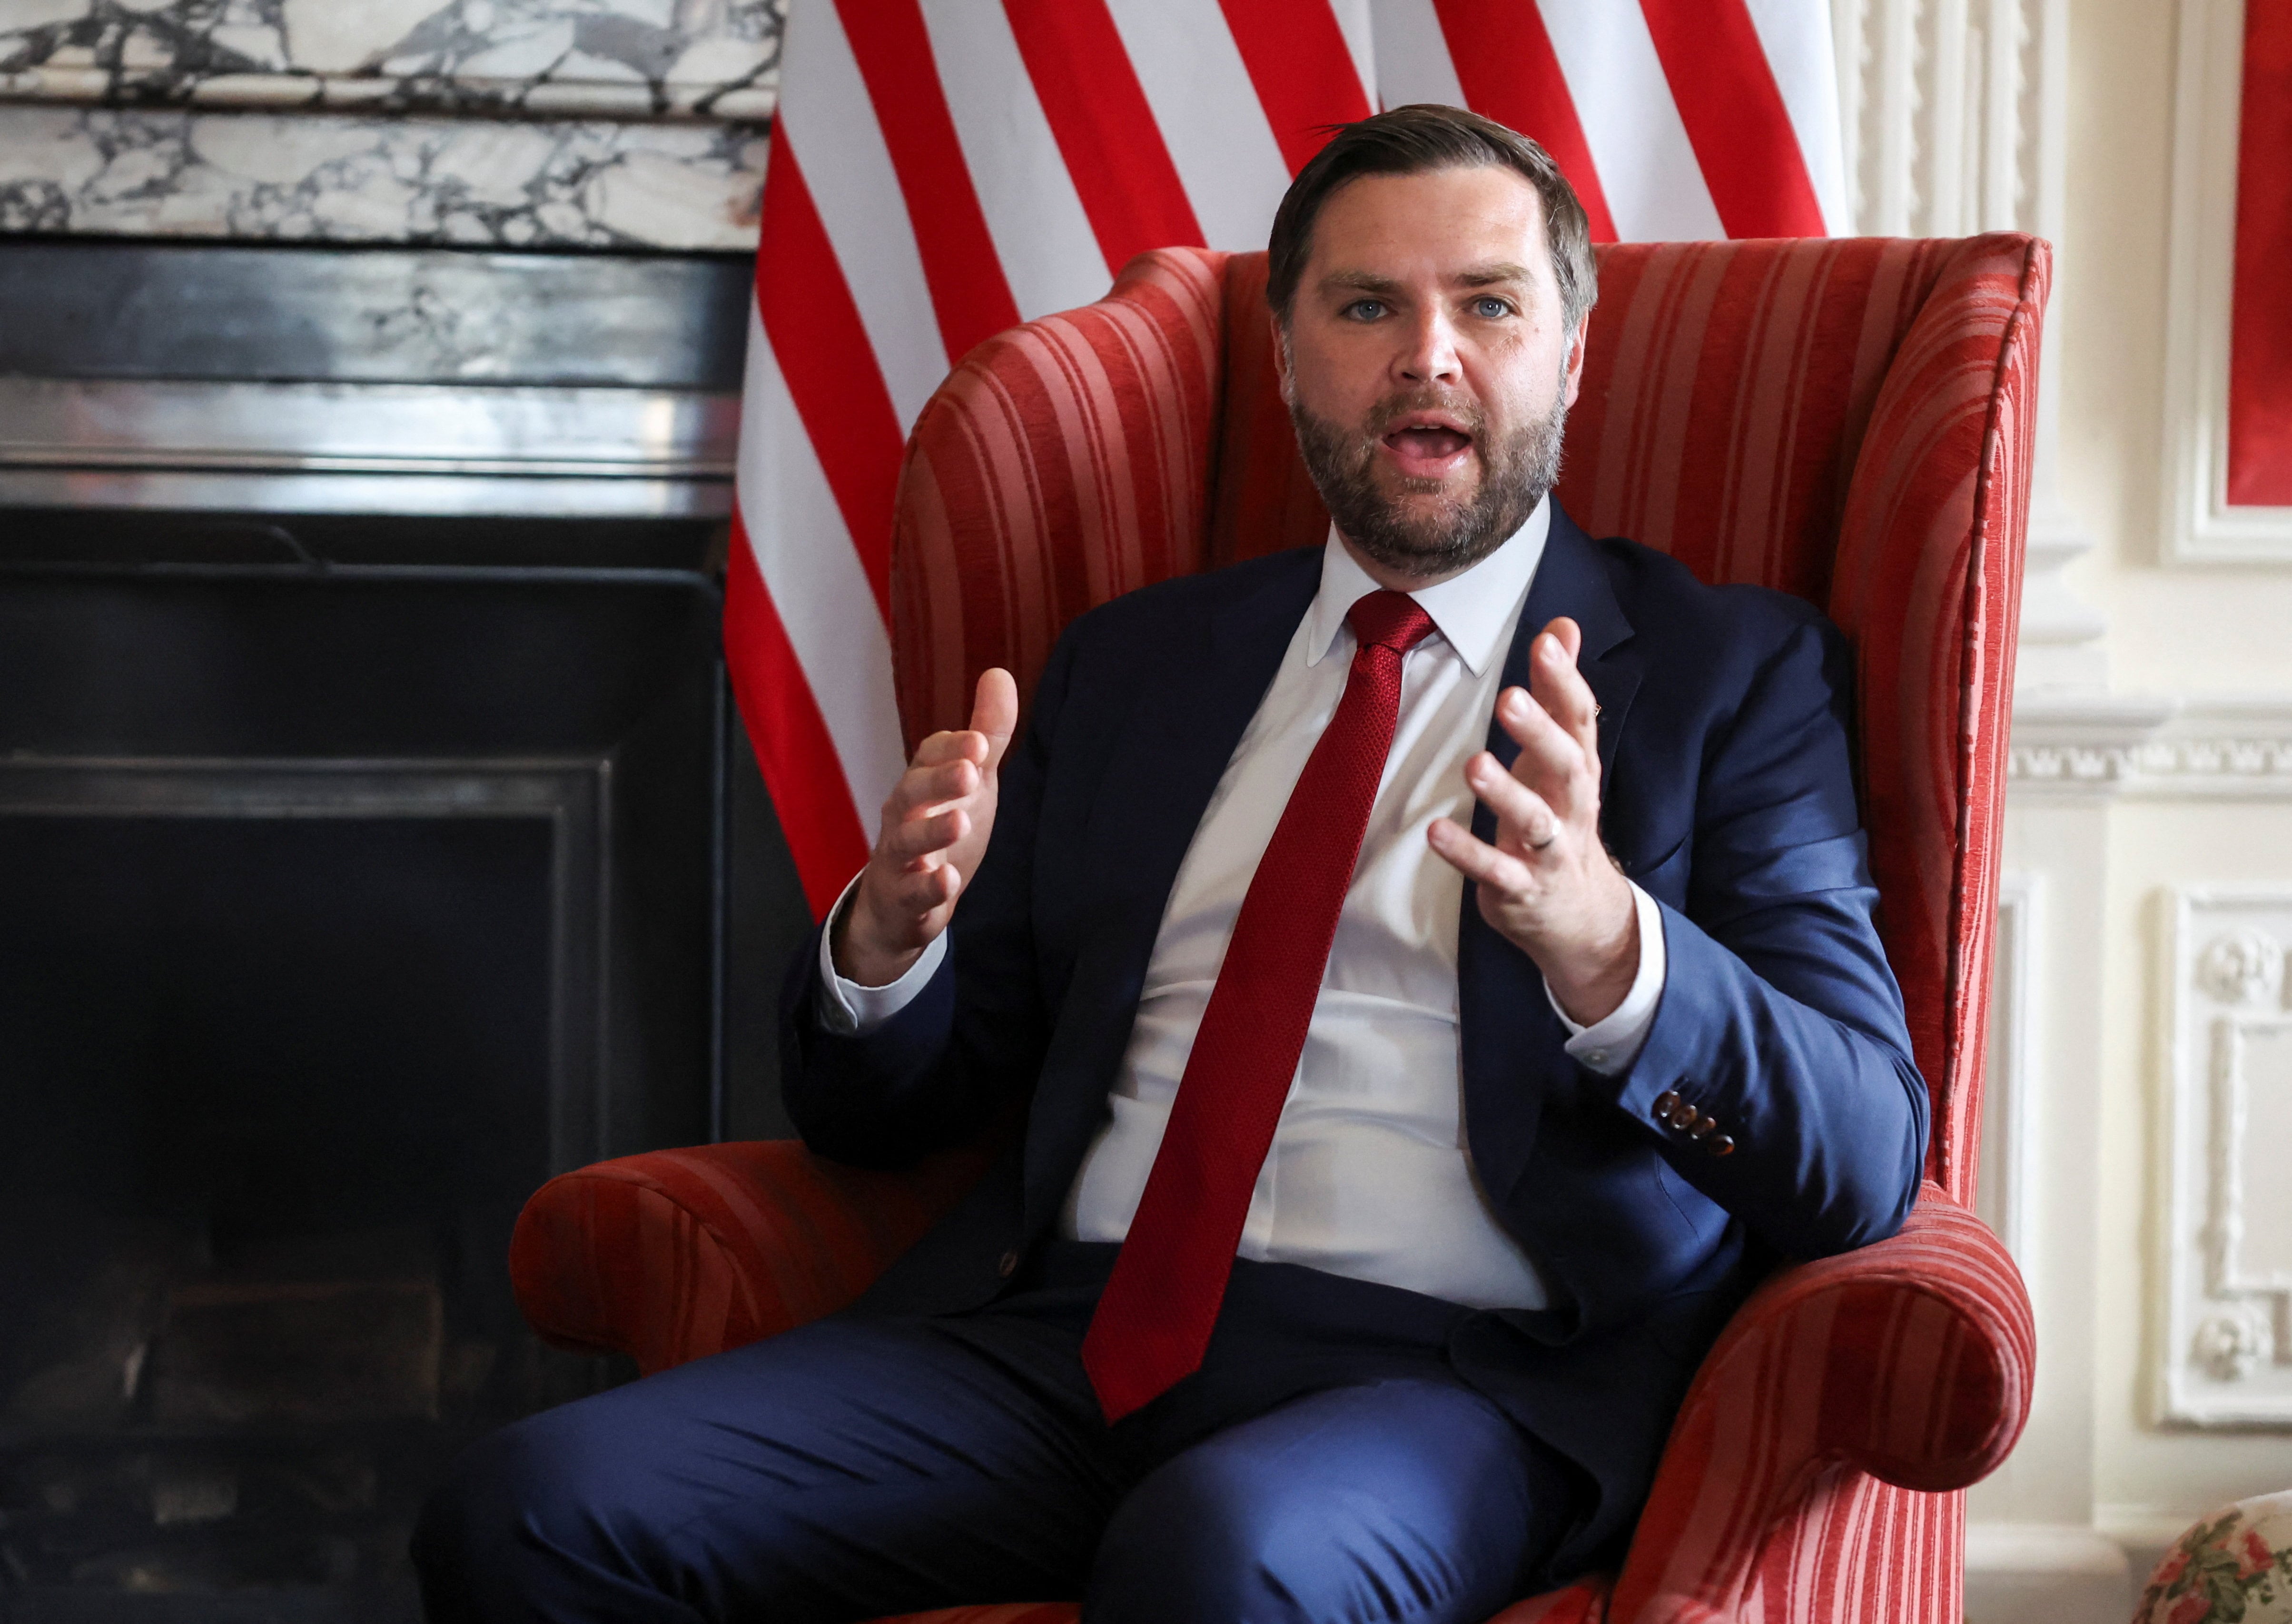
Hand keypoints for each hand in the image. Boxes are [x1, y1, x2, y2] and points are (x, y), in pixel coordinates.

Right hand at [833, 667, 1018, 987]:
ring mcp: (899, 858)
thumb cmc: (938, 827)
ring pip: (907, 841)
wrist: (899, 902)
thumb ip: (987, 733)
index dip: (953, 748)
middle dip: (939, 780)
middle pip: (912, 792)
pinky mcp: (903, 898)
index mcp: (921, 782)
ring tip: (960, 822)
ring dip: (932, 831)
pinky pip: (912, 893)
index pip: (930, 756)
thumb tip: (999, 673)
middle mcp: (904, 815)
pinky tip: (947, 881)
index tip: (981, 742)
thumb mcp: (969, 781)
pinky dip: (928, 888)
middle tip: (970, 771)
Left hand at [1427, 616, 1637, 1024]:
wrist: (1582, 917)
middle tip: (1509, 698)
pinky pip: (1498, 872)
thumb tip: (1563, 625)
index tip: (1547, 643)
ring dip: (1505, 794)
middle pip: (1568, 767)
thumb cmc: (1560, 820)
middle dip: (1540, 733)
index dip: (1566, 681)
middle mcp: (1572, 808)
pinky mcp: (1523, 890)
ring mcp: (1549, 853)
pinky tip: (1435, 833)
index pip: (1580, 721)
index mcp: (1578, 770)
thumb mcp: (1562, 755)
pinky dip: (1469, 854)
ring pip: (1535, 822)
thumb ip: (1557, 693)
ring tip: (1474, 764)